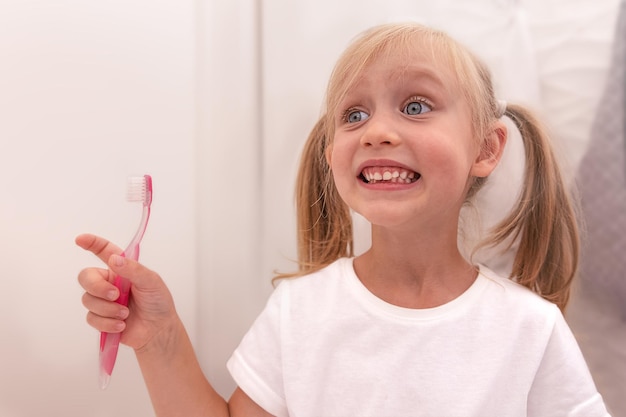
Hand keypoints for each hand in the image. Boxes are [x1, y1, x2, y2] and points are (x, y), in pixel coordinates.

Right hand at [76, 233, 177, 350]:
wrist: (158, 330)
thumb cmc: (158, 303)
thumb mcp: (151, 282)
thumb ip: (133, 270)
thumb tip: (114, 259)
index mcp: (121, 269)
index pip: (104, 251)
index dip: (91, 243)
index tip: (80, 239)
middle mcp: (109, 282)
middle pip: (86, 277)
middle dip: (97, 287)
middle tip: (115, 295)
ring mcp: (103, 300)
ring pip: (88, 299)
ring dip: (107, 309)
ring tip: (125, 314)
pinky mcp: (100, 318)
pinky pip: (91, 318)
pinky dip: (107, 323)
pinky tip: (121, 325)